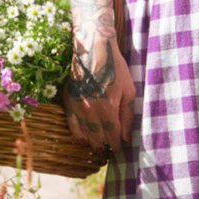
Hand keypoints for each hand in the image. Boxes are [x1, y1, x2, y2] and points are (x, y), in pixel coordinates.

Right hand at [62, 39, 134, 153]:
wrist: (93, 49)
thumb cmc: (116, 68)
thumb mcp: (129, 90)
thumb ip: (128, 115)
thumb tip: (126, 136)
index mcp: (108, 108)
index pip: (112, 134)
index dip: (117, 144)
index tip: (120, 148)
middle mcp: (90, 111)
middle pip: (98, 137)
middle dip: (105, 144)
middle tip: (109, 149)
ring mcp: (77, 106)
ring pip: (84, 133)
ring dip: (92, 142)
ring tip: (98, 146)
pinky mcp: (69, 101)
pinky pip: (71, 124)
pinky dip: (78, 133)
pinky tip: (83, 138)